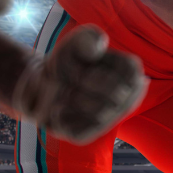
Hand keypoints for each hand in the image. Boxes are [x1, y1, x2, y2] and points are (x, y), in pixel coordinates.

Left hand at [13, 25, 146, 144]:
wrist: (39, 84)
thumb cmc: (67, 63)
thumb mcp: (76, 42)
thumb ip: (89, 37)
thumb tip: (97, 49)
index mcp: (133, 78)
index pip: (130, 73)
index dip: (102, 66)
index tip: (88, 64)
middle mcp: (126, 104)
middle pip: (113, 92)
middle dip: (85, 80)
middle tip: (73, 78)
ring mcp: (106, 122)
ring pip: (96, 111)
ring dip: (70, 96)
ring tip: (65, 92)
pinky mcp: (83, 136)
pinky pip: (73, 125)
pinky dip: (59, 112)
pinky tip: (59, 107)